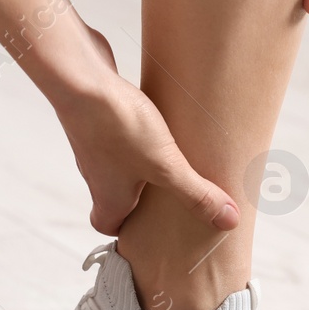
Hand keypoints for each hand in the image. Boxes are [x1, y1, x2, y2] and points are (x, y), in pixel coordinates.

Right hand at [52, 26, 239, 236]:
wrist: (81, 79)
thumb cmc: (117, 127)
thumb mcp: (166, 166)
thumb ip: (196, 194)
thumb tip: (228, 220)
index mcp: (108, 198)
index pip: (107, 226)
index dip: (125, 230)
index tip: (147, 227)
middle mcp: (94, 175)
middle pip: (113, 195)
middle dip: (137, 197)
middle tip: (164, 194)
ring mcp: (91, 145)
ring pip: (114, 164)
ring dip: (136, 164)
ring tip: (166, 157)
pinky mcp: (95, 118)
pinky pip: (114, 134)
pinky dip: (131, 134)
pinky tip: (153, 121)